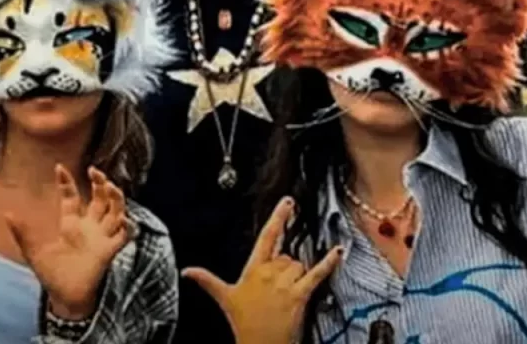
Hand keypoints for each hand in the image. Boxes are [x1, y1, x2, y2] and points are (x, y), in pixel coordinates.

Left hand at [5, 166, 130, 319]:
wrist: (64, 297)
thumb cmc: (51, 274)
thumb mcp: (34, 251)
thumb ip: (22, 232)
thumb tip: (6, 213)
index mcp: (70, 224)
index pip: (72, 196)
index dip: (66, 182)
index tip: (59, 168)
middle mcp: (89, 227)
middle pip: (100, 198)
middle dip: (100, 182)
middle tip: (94, 171)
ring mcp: (101, 237)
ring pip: (116, 210)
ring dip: (115, 198)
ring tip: (110, 187)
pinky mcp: (110, 250)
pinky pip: (125, 234)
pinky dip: (128, 226)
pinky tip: (123, 218)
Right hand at [183, 197, 341, 343]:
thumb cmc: (243, 324)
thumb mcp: (224, 298)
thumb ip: (207, 280)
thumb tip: (188, 271)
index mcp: (253, 269)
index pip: (266, 237)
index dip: (277, 217)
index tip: (287, 202)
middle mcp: (269, 273)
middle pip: (287, 255)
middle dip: (287, 267)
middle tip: (279, 287)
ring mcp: (284, 283)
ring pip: (299, 263)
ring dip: (298, 274)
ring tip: (289, 293)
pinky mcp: (298, 295)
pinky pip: (316, 274)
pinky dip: (329, 263)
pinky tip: (338, 252)